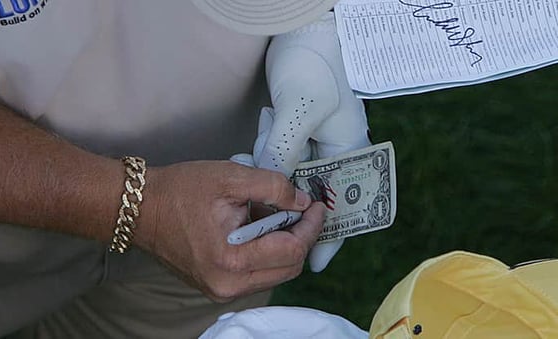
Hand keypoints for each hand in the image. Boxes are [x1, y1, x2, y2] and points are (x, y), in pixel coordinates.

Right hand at [136, 161, 325, 301]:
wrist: (140, 209)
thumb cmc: (178, 191)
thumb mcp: (229, 177)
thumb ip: (273, 187)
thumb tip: (302, 202)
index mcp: (230, 260)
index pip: (291, 250)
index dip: (311, 226)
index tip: (318, 206)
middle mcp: (227, 284)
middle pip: (289, 268)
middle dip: (301, 238)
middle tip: (303, 209)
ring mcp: (220, 290)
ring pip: (275, 274)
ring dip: (283, 246)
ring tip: (274, 216)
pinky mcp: (216, 287)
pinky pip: (256, 275)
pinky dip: (265, 253)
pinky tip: (255, 228)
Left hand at [238, 13, 370, 271]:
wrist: (302, 33)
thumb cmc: (312, 66)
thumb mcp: (299, 110)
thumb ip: (284, 152)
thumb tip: (273, 194)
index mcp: (350, 149)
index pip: (345, 203)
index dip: (330, 235)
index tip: (312, 263)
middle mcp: (335, 151)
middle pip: (313, 193)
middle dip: (286, 197)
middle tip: (263, 194)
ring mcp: (316, 142)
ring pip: (290, 176)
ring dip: (271, 171)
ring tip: (259, 152)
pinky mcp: (296, 133)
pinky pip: (279, 157)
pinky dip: (266, 155)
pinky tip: (256, 142)